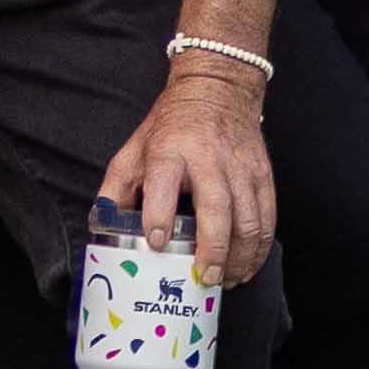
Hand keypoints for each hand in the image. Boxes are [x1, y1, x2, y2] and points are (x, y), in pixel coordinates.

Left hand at [100, 57, 279, 287]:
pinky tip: (248, 264)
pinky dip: (260, 245)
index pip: (164, 183)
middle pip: (217, 208)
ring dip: (240, 255)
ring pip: (248, 218)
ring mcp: (241, 168)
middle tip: (204, 276)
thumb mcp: (133, 149)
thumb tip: (101, 226)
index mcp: (170, 151)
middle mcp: (209, 160)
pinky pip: (267, 215)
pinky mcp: (262, 174)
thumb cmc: (171, 126)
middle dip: (213, 248)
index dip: (159, 215)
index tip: (156, 242)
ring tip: (227, 278)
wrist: (218, 90)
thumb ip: (115, 188)